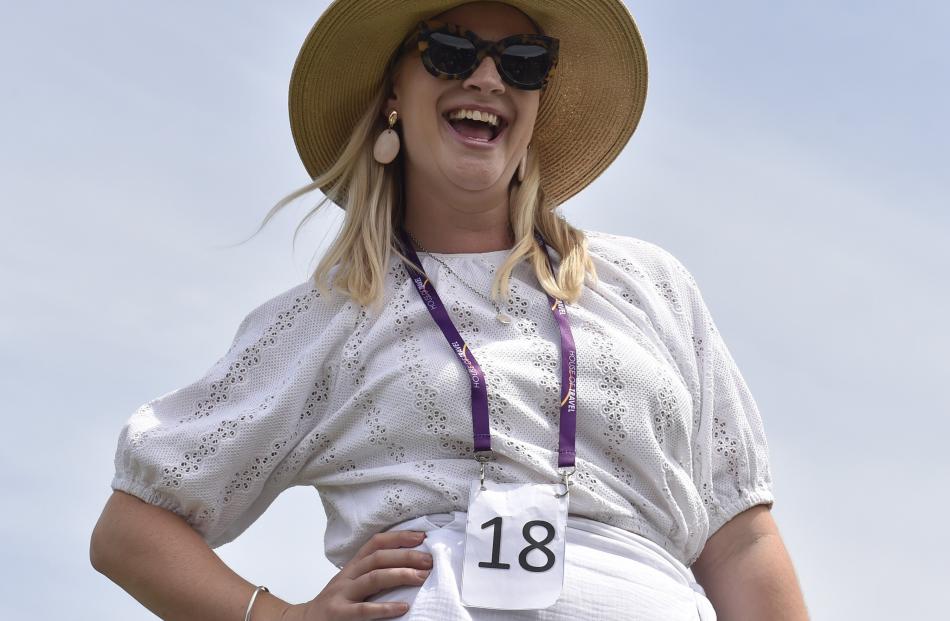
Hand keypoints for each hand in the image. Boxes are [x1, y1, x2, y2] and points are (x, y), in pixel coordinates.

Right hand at [286, 530, 432, 619]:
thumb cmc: (333, 605)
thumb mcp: (350, 584)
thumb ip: (371, 574)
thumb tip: (408, 567)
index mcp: (352, 567)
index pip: (375, 544)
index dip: (399, 537)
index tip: (421, 537)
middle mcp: (347, 577)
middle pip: (378, 558)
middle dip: (406, 556)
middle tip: (429, 560)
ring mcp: (342, 595)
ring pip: (373, 578)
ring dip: (400, 575)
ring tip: (422, 577)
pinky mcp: (339, 615)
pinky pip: (364, 610)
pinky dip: (385, 608)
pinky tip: (403, 607)